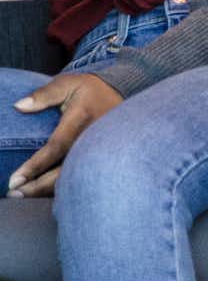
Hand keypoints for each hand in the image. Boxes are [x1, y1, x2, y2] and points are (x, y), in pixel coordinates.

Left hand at [9, 72, 120, 196]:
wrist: (122, 93)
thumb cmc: (89, 89)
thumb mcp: (69, 84)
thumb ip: (45, 94)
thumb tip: (19, 106)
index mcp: (83, 118)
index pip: (57, 146)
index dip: (35, 165)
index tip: (15, 180)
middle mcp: (92, 138)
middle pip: (65, 170)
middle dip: (38, 186)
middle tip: (13, 193)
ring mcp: (99, 150)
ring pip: (73, 178)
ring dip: (47, 190)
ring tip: (23, 195)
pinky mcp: (101, 157)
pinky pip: (81, 176)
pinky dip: (61, 187)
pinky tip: (43, 192)